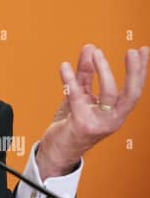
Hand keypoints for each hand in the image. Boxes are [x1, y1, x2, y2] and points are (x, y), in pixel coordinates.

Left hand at [36, 44, 148, 179]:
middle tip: (132, 51)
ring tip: (96, 52)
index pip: (134, 90)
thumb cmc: (70, 123)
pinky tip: (64, 67)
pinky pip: (77, 98)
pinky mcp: (81, 124)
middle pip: (130, 95)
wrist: (56, 149)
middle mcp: (112, 119)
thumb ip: (85, 73)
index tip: (143, 50)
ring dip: (103, 71)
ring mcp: (98, 123)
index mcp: (115, 112)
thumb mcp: (80, 95)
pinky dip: (70, 81)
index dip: (139, 71)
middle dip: (134, 72)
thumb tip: (91, 48)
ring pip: (108, 95)